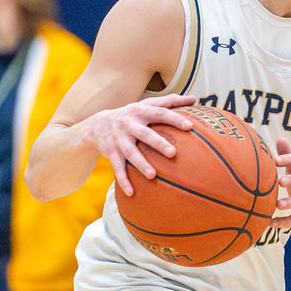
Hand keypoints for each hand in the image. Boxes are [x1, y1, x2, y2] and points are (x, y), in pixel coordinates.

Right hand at [76, 94, 196, 195]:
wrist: (97, 125)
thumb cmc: (132, 115)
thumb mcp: (146, 105)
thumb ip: (170, 102)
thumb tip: (194, 98)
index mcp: (140, 111)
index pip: (159, 113)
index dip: (174, 119)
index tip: (189, 127)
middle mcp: (128, 124)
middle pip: (144, 134)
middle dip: (158, 143)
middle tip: (173, 153)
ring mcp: (118, 138)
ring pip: (130, 152)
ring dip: (140, 164)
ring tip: (152, 175)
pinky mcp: (110, 152)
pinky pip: (117, 167)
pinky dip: (123, 180)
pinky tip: (131, 192)